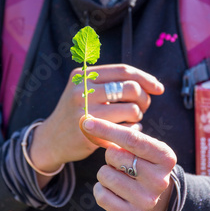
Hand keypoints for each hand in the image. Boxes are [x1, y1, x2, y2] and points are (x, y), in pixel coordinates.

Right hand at [30, 64, 163, 173]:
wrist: (51, 140)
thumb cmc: (77, 113)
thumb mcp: (84, 90)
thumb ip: (110, 82)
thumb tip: (149, 83)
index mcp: (83, 75)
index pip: (123, 70)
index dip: (145, 78)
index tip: (158, 88)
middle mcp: (82, 89)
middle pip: (130, 87)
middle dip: (144, 98)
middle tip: (143, 107)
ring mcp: (85, 111)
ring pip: (132, 109)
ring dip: (138, 115)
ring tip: (131, 119)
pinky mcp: (90, 132)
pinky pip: (126, 129)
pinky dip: (133, 129)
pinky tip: (127, 131)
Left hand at [82, 117, 175, 210]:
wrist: (154, 198)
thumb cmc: (142, 164)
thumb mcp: (140, 148)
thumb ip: (119, 135)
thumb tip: (86, 122)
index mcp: (165, 157)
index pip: (131, 138)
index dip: (106, 128)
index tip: (87, 121)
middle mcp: (160, 180)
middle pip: (114, 155)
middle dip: (110, 156)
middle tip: (122, 164)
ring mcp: (147, 200)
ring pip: (104, 175)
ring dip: (105, 174)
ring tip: (121, 178)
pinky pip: (101, 194)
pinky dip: (101, 190)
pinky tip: (115, 192)